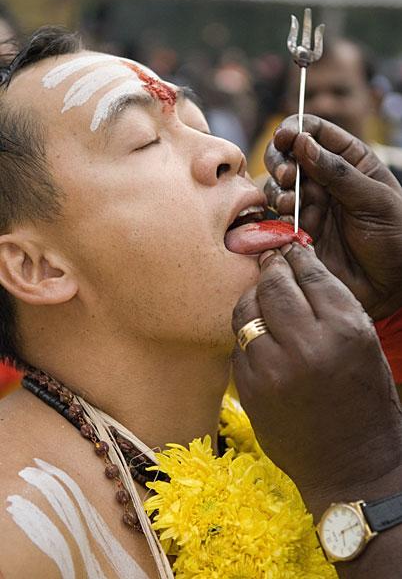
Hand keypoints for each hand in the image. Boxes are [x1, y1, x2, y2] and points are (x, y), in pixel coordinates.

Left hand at [231, 244, 401, 512]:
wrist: (352, 463)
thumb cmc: (364, 400)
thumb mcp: (363, 344)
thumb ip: (331, 303)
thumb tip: (297, 264)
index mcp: (345, 330)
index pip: (310, 274)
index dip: (296, 257)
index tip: (289, 251)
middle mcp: (307, 346)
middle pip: (273, 286)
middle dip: (271, 270)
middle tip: (270, 264)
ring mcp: (273, 369)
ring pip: (246, 311)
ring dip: (252, 298)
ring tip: (262, 298)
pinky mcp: (250, 389)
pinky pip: (237, 345)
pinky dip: (246, 335)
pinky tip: (259, 337)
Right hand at [264, 114, 401, 319]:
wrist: (391, 286)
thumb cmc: (395, 237)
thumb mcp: (374, 199)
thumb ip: (337, 171)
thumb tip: (302, 142)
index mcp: (348, 161)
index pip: (314, 132)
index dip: (295, 129)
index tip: (285, 137)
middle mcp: (323, 180)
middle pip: (286, 156)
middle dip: (280, 161)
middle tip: (287, 176)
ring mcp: (307, 206)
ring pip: (276, 187)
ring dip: (277, 191)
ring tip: (290, 204)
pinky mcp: (296, 233)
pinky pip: (274, 218)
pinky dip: (274, 217)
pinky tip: (288, 222)